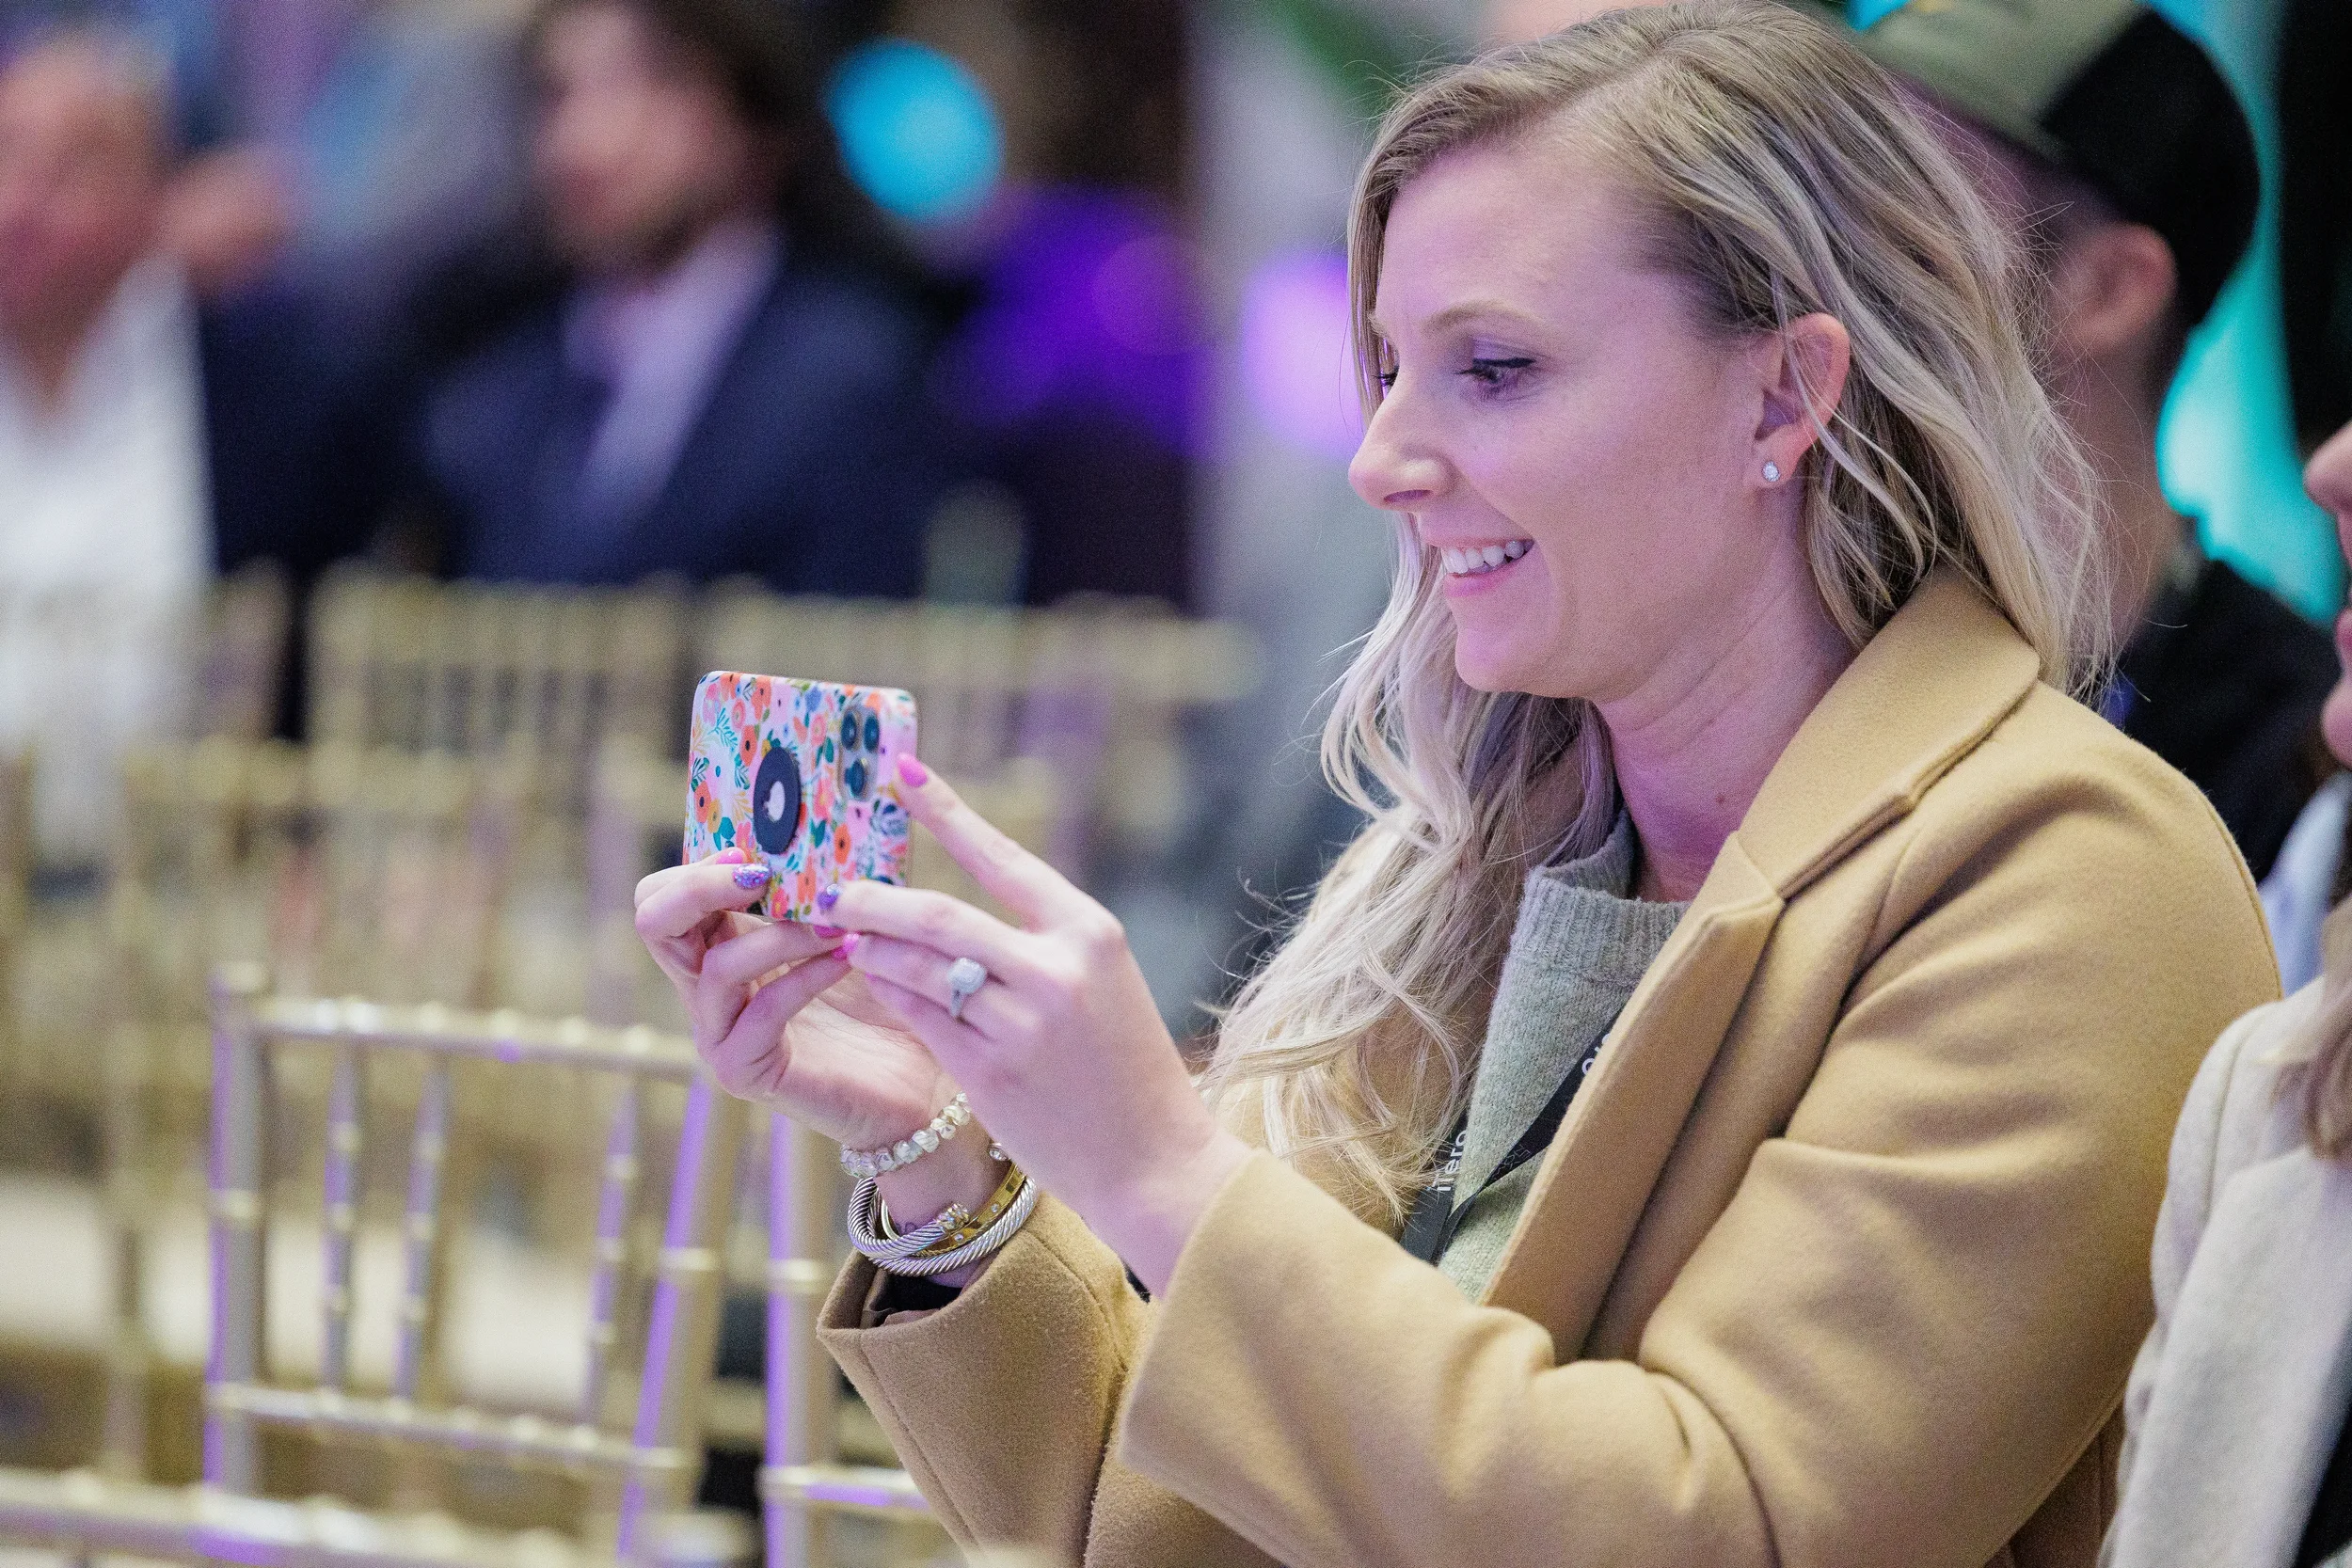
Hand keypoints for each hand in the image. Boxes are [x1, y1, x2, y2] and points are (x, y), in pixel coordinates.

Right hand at [633, 849, 955, 1154]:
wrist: (922, 1084)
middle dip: (699, 887)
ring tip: (836, 925)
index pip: (663, 898)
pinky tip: (848, 959)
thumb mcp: (849, 926)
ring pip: (715, 967)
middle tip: (759, 876)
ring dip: (780, 935)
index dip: (696, 867)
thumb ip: (822, 885)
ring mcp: (720, 1034)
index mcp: (722, 946)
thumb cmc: (890, 998)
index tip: (753, 853)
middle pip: (654, 924)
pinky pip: (761, 1011)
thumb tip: (824, 823)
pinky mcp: (746, 1071)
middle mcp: (708, 991)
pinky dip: (804, 976)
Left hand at [826, 758, 1251, 1293]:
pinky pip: (920, 1019)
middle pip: (937, 916)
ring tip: (848, 939)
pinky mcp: (989, 1073)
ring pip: (918, 970)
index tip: (902, 773)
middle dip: (874, 901)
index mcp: (1089, 932)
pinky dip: (893, 995)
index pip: (1002, 858)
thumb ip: (1039, 942)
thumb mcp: (1102, 983)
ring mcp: (1021, 1024)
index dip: (946, 813)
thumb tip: (951, 913)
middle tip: (834, 892)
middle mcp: (1055, 970)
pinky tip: (877, 984)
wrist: (1154, 1159)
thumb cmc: (1125, 1066)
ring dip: (873, 951)